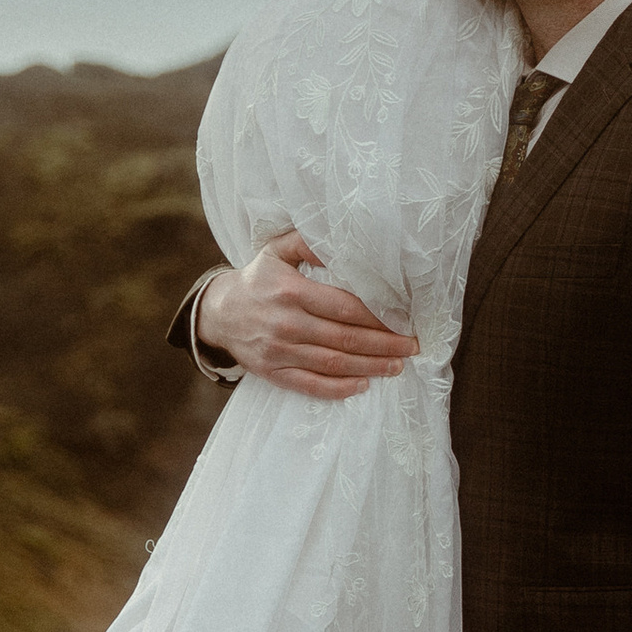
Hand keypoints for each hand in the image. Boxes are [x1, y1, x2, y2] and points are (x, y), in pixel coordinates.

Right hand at [196, 235, 417, 400]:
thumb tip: (343, 242)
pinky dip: (338, 389)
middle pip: (344, 338)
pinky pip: (310, 385)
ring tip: (397, 366)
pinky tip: (363, 385)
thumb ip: (308, 243)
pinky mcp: (273, 373)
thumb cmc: (258, 279)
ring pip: (333, 364)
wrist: (219, 312)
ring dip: (370, 367)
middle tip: (411, 346)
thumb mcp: (278, 251)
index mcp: (291, 291)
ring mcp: (279, 351)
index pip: (344, 307)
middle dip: (383, 344)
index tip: (403, 320)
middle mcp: (285, 323)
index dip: (377, 317)